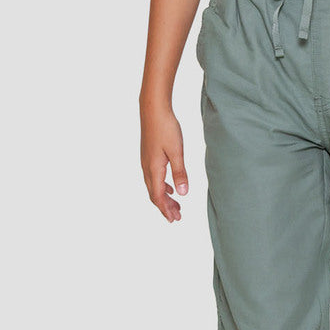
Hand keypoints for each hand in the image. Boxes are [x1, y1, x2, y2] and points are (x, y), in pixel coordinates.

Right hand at [141, 103, 189, 222]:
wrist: (153, 110)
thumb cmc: (165, 128)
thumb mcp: (177, 151)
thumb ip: (180, 173)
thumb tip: (183, 194)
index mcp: (154, 169)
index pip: (158, 196)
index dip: (166, 209)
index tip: (174, 219)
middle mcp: (147, 168)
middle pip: (155, 194)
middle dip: (165, 207)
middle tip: (177, 217)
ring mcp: (146, 162)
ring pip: (154, 186)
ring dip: (164, 198)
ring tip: (176, 205)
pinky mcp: (149, 156)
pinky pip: (154, 178)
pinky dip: (163, 186)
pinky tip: (171, 187)